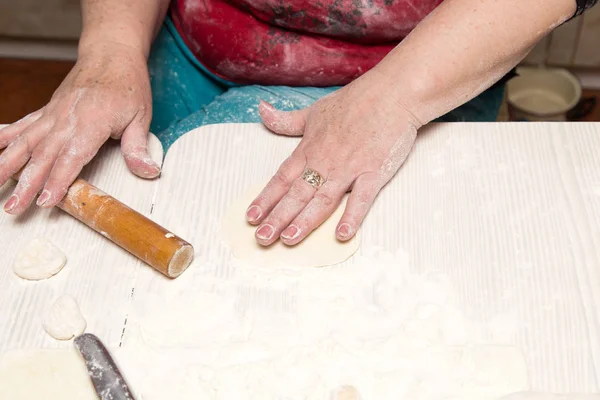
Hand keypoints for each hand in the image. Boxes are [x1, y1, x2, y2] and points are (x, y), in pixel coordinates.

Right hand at [0, 42, 158, 214]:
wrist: (112, 52)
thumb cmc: (128, 83)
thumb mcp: (141, 116)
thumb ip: (138, 147)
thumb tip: (149, 172)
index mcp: (90, 124)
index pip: (70, 158)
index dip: (57, 181)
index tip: (45, 201)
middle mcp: (65, 119)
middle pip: (42, 156)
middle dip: (26, 184)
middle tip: (13, 207)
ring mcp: (53, 114)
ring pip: (25, 142)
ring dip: (7, 165)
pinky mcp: (48, 110)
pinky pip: (22, 125)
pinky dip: (4, 137)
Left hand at [246, 69, 420, 245]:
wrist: (392, 94)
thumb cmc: (355, 101)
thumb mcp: (314, 111)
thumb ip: (287, 120)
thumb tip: (262, 110)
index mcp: (309, 149)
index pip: (281, 178)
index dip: (265, 199)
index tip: (251, 217)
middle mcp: (325, 162)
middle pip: (296, 194)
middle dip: (277, 217)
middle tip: (262, 238)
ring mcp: (349, 168)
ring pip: (322, 200)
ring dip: (305, 220)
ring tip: (289, 239)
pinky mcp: (373, 172)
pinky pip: (361, 198)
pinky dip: (352, 216)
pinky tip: (342, 234)